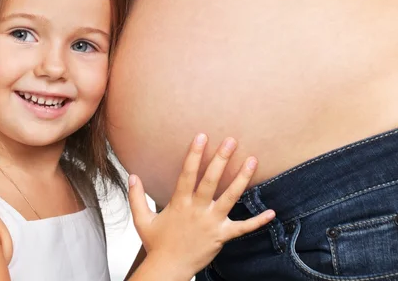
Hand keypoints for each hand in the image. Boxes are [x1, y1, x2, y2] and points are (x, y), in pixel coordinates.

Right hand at [128, 134, 274, 277]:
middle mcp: (197, 209)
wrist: (168, 268)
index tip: (201, 136)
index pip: (187, 173)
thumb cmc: (156, 244)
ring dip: (242, 178)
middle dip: (221, 159)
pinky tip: (272, 212)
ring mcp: (211, 223)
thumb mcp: (142, 219)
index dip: (194, 154)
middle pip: (211, 180)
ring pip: (230, 198)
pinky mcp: (221, 236)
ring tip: (252, 160)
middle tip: (231, 141)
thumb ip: (136, 196)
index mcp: (179, 203)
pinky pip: (242, 228)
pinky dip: (257, 221)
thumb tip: (132, 175)